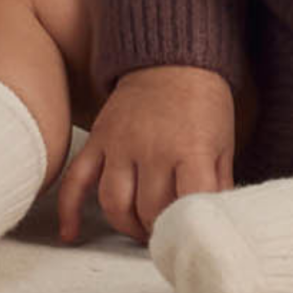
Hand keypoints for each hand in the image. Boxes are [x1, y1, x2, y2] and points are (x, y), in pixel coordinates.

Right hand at [57, 64, 235, 246]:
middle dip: (159, 229)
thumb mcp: (223, 142)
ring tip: (140, 228)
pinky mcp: (99, 139)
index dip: (187, 229)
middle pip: (148, 210)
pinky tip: (71, 233)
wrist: (172, 57)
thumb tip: (217, 222)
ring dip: (126, 225)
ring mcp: (121, 143)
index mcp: (190, 148)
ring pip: (113, 204)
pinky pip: (76, 179)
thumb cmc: (202, 101)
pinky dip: (69, 210)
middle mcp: (152, 147)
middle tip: (167, 230)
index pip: (186, 206)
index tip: (190, 235)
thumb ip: (218, 183)